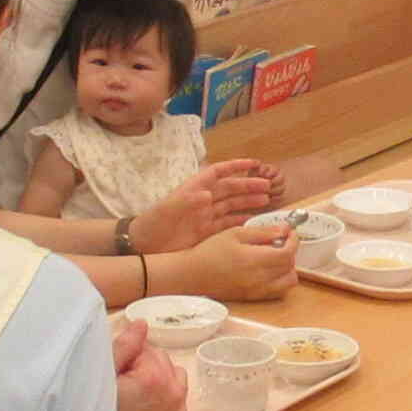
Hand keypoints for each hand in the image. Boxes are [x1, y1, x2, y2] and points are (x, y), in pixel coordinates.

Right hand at [110, 318, 188, 410]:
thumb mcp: (102, 378)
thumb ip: (123, 347)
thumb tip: (142, 325)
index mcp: (156, 378)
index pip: (145, 348)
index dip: (127, 357)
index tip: (115, 373)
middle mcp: (174, 395)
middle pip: (161, 360)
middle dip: (142, 366)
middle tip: (121, 385)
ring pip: (173, 377)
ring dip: (157, 379)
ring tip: (134, 394)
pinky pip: (176, 400)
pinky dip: (164, 398)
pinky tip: (143, 408)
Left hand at [134, 159, 278, 251]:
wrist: (144, 247)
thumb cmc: (153, 224)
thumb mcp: (167, 210)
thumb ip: (186, 201)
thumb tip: (207, 194)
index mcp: (194, 189)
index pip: (218, 172)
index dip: (236, 166)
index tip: (254, 163)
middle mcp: (202, 200)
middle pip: (229, 189)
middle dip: (248, 185)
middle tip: (268, 186)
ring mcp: (205, 216)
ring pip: (231, 206)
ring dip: (248, 202)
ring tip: (267, 201)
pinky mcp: (206, 232)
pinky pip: (228, 224)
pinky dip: (241, 222)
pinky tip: (253, 222)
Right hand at [181, 222, 298, 300]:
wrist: (192, 275)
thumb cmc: (210, 252)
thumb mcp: (235, 233)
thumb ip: (263, 232)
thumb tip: (285, 230)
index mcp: (256, 260)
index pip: (288, 253)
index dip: (294, 241)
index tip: (290, 233)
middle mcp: (260, 279)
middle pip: (291, 267)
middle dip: (290, 252)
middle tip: (280, 242)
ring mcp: (257, 291)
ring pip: (288, 282)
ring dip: (287, 268)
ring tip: (274, 257)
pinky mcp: (253, 298)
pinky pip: (277, 291)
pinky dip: (280, 280)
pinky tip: (267, 269)